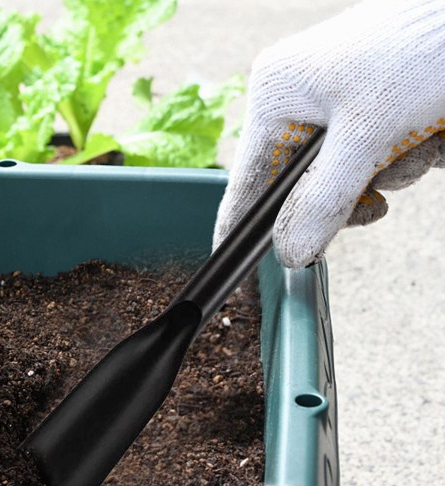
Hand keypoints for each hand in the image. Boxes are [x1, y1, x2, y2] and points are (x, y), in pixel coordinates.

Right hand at [213, 0, 444, 267]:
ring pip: (347, 177)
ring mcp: (335, 108)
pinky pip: (377, 159)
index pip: (249, 180)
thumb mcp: (369, 132)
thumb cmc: (421, 45)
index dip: (247, 224)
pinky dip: (407, 156)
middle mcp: (299, 103)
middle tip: (377, 198)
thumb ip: (324, 198)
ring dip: (390, 172)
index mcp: (277, 97)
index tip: (238, 261)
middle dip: (348, 194)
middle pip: (303, 186)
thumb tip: (289, 251)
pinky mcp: (370, 112)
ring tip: (418, 140)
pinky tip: (429, 133)